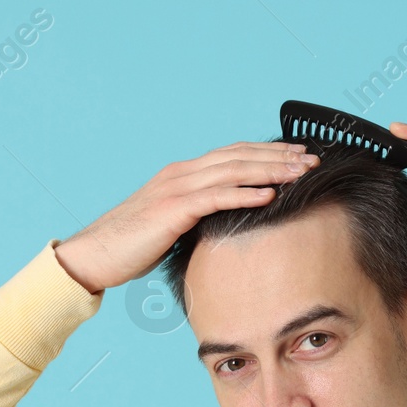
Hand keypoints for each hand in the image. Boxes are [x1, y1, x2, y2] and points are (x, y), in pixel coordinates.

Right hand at [53, 141, 320, 292]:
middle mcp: (182, 173)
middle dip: (278, 155)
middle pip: (239, 156)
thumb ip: (199, 217)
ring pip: (233, 171)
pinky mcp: (172, 210)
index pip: (233, 155)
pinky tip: (269, 195)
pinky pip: (216, 197)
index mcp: (183, 174)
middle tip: (312, 158)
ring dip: (271, 170)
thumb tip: (228, 224)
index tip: (298, 155)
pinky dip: (244, 193)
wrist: (94, 255)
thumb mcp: (172, 225)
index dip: (267, 152)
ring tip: (301, 172)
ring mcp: (176, 188)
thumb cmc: (131, 245)